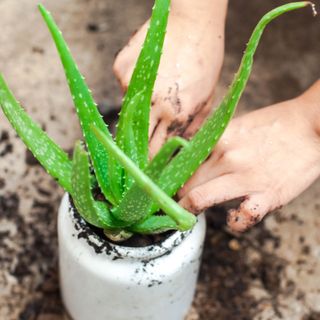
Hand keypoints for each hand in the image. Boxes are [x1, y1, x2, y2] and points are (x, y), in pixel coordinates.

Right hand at [113, 1, 226, 156]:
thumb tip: (179, 150)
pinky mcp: (120, 69)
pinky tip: (151, 79)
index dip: (152, 163)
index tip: (151, 167)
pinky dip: (135, 91)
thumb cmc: (205, 60)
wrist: (192, 21)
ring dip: (139, 114)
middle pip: (137, 140)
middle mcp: (151, 103)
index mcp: (176, 114)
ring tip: (157, 98)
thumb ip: (191, 129)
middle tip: (146, 145)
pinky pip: (125, 91)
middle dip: (140, 147)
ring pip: (129, 114)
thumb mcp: (207, 100)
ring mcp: (132, 84)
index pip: (156, 153)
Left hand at [179, 81, 319, 231]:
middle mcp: (227, 158)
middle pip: (187, 182)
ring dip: (190, 209)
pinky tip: (232, 220)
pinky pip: (241, 218)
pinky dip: (233, 223)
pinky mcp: (266, 196)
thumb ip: (216, 139)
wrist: (313, 126)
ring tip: (188, 213)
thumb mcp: (238, 124)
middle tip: (174, 200)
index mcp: (220, 138)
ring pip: (201, 198)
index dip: (172, 174)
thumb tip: (193, 152)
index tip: (167, 182)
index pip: (183, 160)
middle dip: (178, 194)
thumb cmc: (276, 124)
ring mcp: (245, 178)